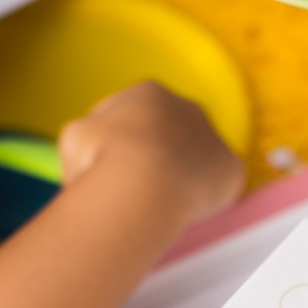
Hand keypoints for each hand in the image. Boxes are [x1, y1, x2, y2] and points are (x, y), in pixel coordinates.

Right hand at [57, 81, 243, 225]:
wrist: (141, 182)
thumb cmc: (101, 158)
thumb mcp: (75, 138)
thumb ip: (89, 140)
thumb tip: (90, 158)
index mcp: (148, 93)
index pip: (133, 118)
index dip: (118, 148)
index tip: (110, 171)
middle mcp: (186, 107)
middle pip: (169, 138)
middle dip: (154, 162)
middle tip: (136, 192)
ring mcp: (213, 137)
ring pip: (193, 164)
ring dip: (177, 182)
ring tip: (155, 206)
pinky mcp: (231, 170)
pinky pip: (214, 189)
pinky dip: (197, 204)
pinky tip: (178, 213)